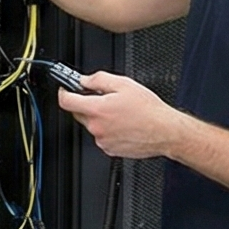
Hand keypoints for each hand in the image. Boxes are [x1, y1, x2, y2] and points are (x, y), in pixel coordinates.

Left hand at [57, 71, 191, 158]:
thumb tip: (84, 80)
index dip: (63, 93)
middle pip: (79, 113)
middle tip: (105, 99)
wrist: (165, 131)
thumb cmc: (149, 110)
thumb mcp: (124, 84)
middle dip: (87, 104)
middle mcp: (95, 126)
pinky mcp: (108, 149)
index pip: (66, 101)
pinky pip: (102, 136)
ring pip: (92, 125)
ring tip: (121, 113)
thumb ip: (99, 79)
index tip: (65, 89)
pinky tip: (124, 125)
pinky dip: (108, 130)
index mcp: (96, 109)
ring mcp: (101, 140)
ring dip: (100, 118)